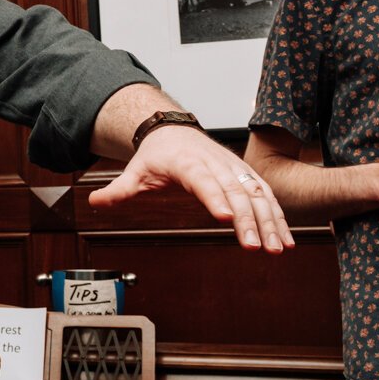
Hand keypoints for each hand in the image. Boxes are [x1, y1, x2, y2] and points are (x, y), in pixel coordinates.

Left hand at [90, 124, 292, 252]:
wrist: (174, 130)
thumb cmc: (157, 154)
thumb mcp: (135, 170)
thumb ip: (118, 189)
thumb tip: (94, 202)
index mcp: (187, 163)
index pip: (202, 181)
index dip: (215, 199)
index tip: (226, 219)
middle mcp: (215, 164)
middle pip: (235, 192)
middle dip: (248, 221)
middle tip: (254, 247)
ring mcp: (234, 169)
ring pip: (256, 195)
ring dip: (269, 222)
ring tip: (277, 249)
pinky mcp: (246, 176)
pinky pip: (266, 196)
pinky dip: (278, 217)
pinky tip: (284, 240)